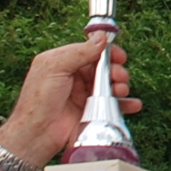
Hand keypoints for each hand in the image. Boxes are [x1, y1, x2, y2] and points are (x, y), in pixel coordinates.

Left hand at [0, 36, 138, 169]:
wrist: (37, 133)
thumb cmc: (39, 99)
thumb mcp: (56, 67)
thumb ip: (80, 52)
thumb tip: (101, 37)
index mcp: (63, 62)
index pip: (90, 51)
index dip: (106, 52)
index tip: (119, 56)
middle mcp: (74, 77)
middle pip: (103, 68)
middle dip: (115, 70)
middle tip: (120, 76)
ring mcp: (83, 95)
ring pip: (110, 85)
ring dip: (121, 85)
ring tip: (121, 91)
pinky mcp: (91, 112)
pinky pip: (113, 105)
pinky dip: (125, 104)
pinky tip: (133, 104)